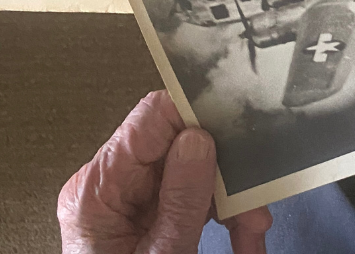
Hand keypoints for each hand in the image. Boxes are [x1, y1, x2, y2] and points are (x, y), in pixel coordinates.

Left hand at [58, 90, 271, 253]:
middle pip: (181, 146)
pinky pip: (190, 197)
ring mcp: (127, 200)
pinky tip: (243, 240)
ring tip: (252, 234)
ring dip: (231, 201)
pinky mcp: (145, 216)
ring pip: (194, 172)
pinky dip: (220, 216)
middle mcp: (110, 185)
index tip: (240, 128)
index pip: (151, 117)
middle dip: (225, 173)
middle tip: (255, 204)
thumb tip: (198, 138)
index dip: (198, 114)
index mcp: (99, 188)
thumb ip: (180, 198)